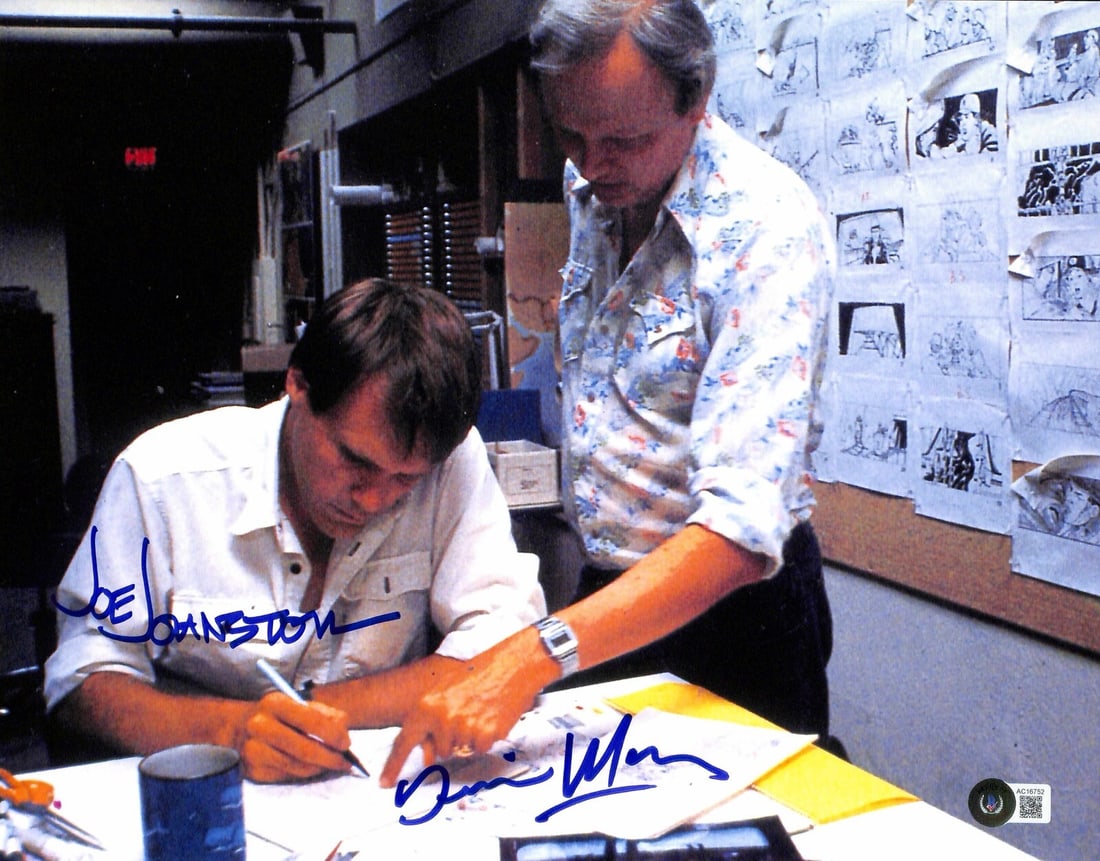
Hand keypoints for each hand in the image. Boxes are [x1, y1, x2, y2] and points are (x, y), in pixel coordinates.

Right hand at [240, 692, 353, 782]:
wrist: (236, 727)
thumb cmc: (276, 715)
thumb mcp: (297, 704)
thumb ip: (324, 714)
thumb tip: (343, 731)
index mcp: (276, 703)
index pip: (311, 721)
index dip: (333, 735)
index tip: (347, 744)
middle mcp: (261, 726)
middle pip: (304, 750)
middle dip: (330, 758)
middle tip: (345, 763)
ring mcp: (253, 750)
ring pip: (297, 767)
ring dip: (320, 768)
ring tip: (332, 764)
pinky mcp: (252, 771)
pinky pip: (286, 776)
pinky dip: (303, 773)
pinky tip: (311, 767)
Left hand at [378, 638, 552, 786]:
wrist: (508, 667)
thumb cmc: (477, 675)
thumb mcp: (443, 690)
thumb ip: (430, 718)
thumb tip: (427, 753)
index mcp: (426, 706)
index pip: (404, 742)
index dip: (393, 765)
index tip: (385, 783)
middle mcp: (442, 718)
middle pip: (440, 750)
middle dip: (451, 740)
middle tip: (465, 716)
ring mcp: (463, 727)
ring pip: (462, 749)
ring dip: (470, 737)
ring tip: (479, 712)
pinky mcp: (484, 734)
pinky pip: (481, 748)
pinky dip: (486, 737)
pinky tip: (490, 717)